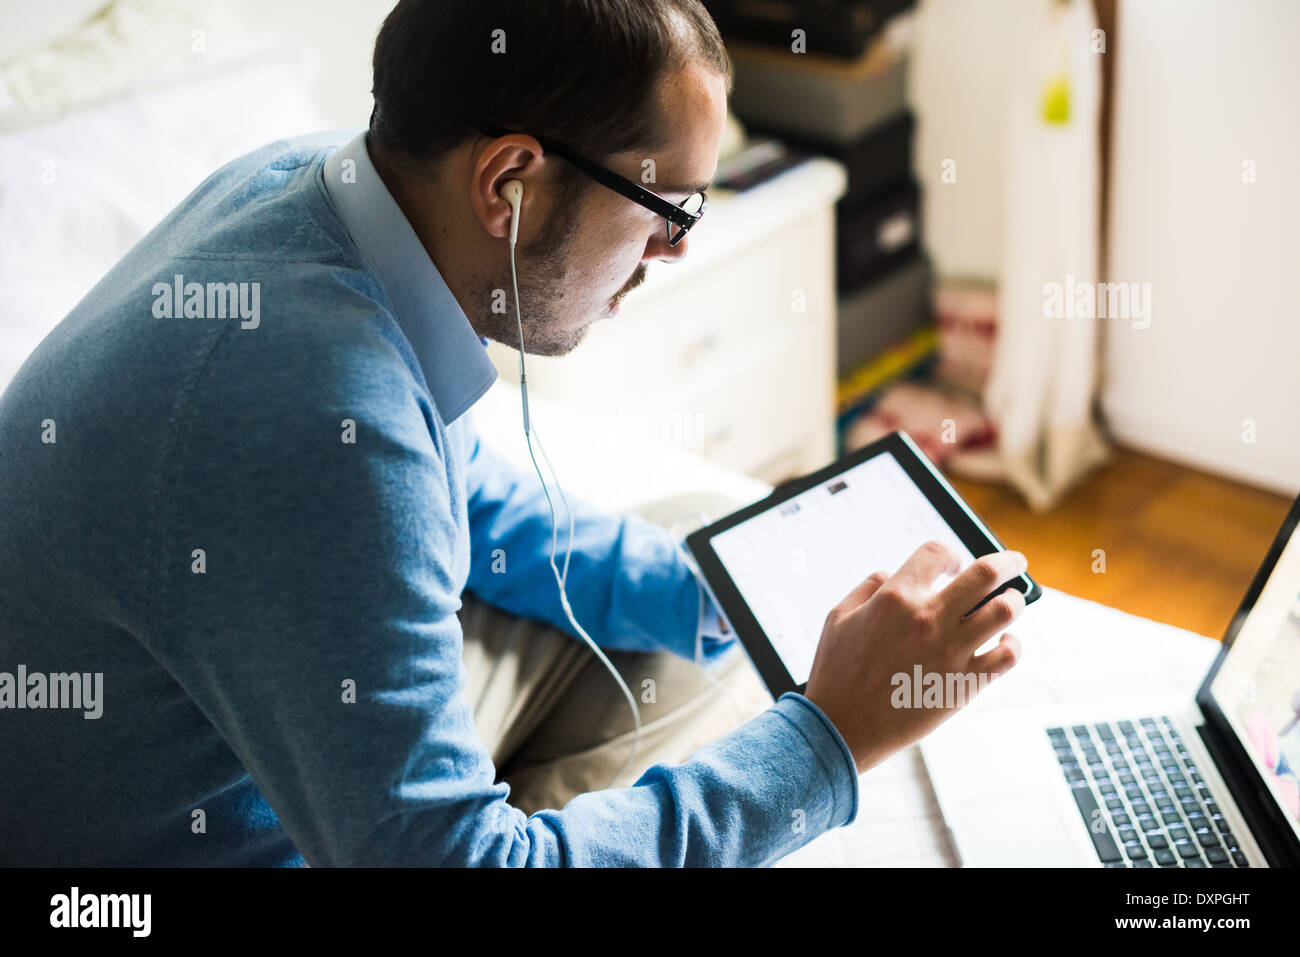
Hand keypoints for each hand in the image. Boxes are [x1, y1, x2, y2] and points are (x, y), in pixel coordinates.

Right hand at [803, 541, 1027, 774]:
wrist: (842, 726)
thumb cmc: (836, 672)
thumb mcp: (838, 616)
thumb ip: (869, 586)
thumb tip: (894, 573)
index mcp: (896, 598)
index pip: (937, 553)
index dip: (949, 553)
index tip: (952, 563)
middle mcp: (928, 618)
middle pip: (986, 573)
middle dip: (1007, 562)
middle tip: (1014, 562)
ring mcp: (951, 651)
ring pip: (1005, 610)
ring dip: (1015, 600)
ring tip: (1013, 601)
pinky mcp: (964, 684)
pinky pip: (1007, 657)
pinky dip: (1013, 645)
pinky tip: (1006, 642)